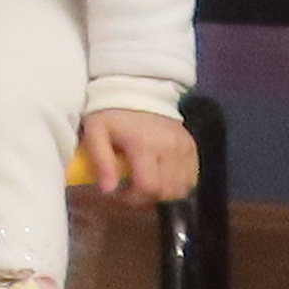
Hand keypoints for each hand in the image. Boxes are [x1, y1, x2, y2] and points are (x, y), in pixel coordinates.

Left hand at [79, 107, 197, 201]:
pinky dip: (178, 183)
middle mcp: (170, 147)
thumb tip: (108, 190)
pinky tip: (161, 175)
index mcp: (144, 145)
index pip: (149, 187)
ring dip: (164, 192)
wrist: (137, 89)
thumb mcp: (95, 133)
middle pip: (167, 191)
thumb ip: (101, 162)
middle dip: (147, 197)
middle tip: (132, 188)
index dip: (134, 198)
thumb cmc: (112, 114)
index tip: (121, 193)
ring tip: (147, 181)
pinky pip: (191, 177)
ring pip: (181, 188)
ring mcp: (184, 147)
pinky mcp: (192, 147)